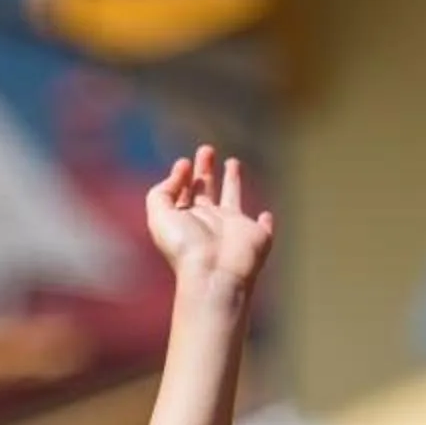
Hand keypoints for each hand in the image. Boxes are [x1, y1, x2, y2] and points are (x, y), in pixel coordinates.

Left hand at [145, 146, 273, 296]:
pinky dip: (266, 222)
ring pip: (233, 200)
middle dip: (204, 171)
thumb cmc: (186, 247)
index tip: (184, 163)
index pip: (183, 194)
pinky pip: (263, 228)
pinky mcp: (257, 237)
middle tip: (205, 150)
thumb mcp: (159, 215)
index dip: (181, 177)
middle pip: (205, 192)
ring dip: (233, 181)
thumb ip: (162, 191)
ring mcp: (233, 230)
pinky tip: (265, 216)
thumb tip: (180, 171)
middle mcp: (208, 223)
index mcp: (186, 219)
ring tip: (232, 161)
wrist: (215, 275)